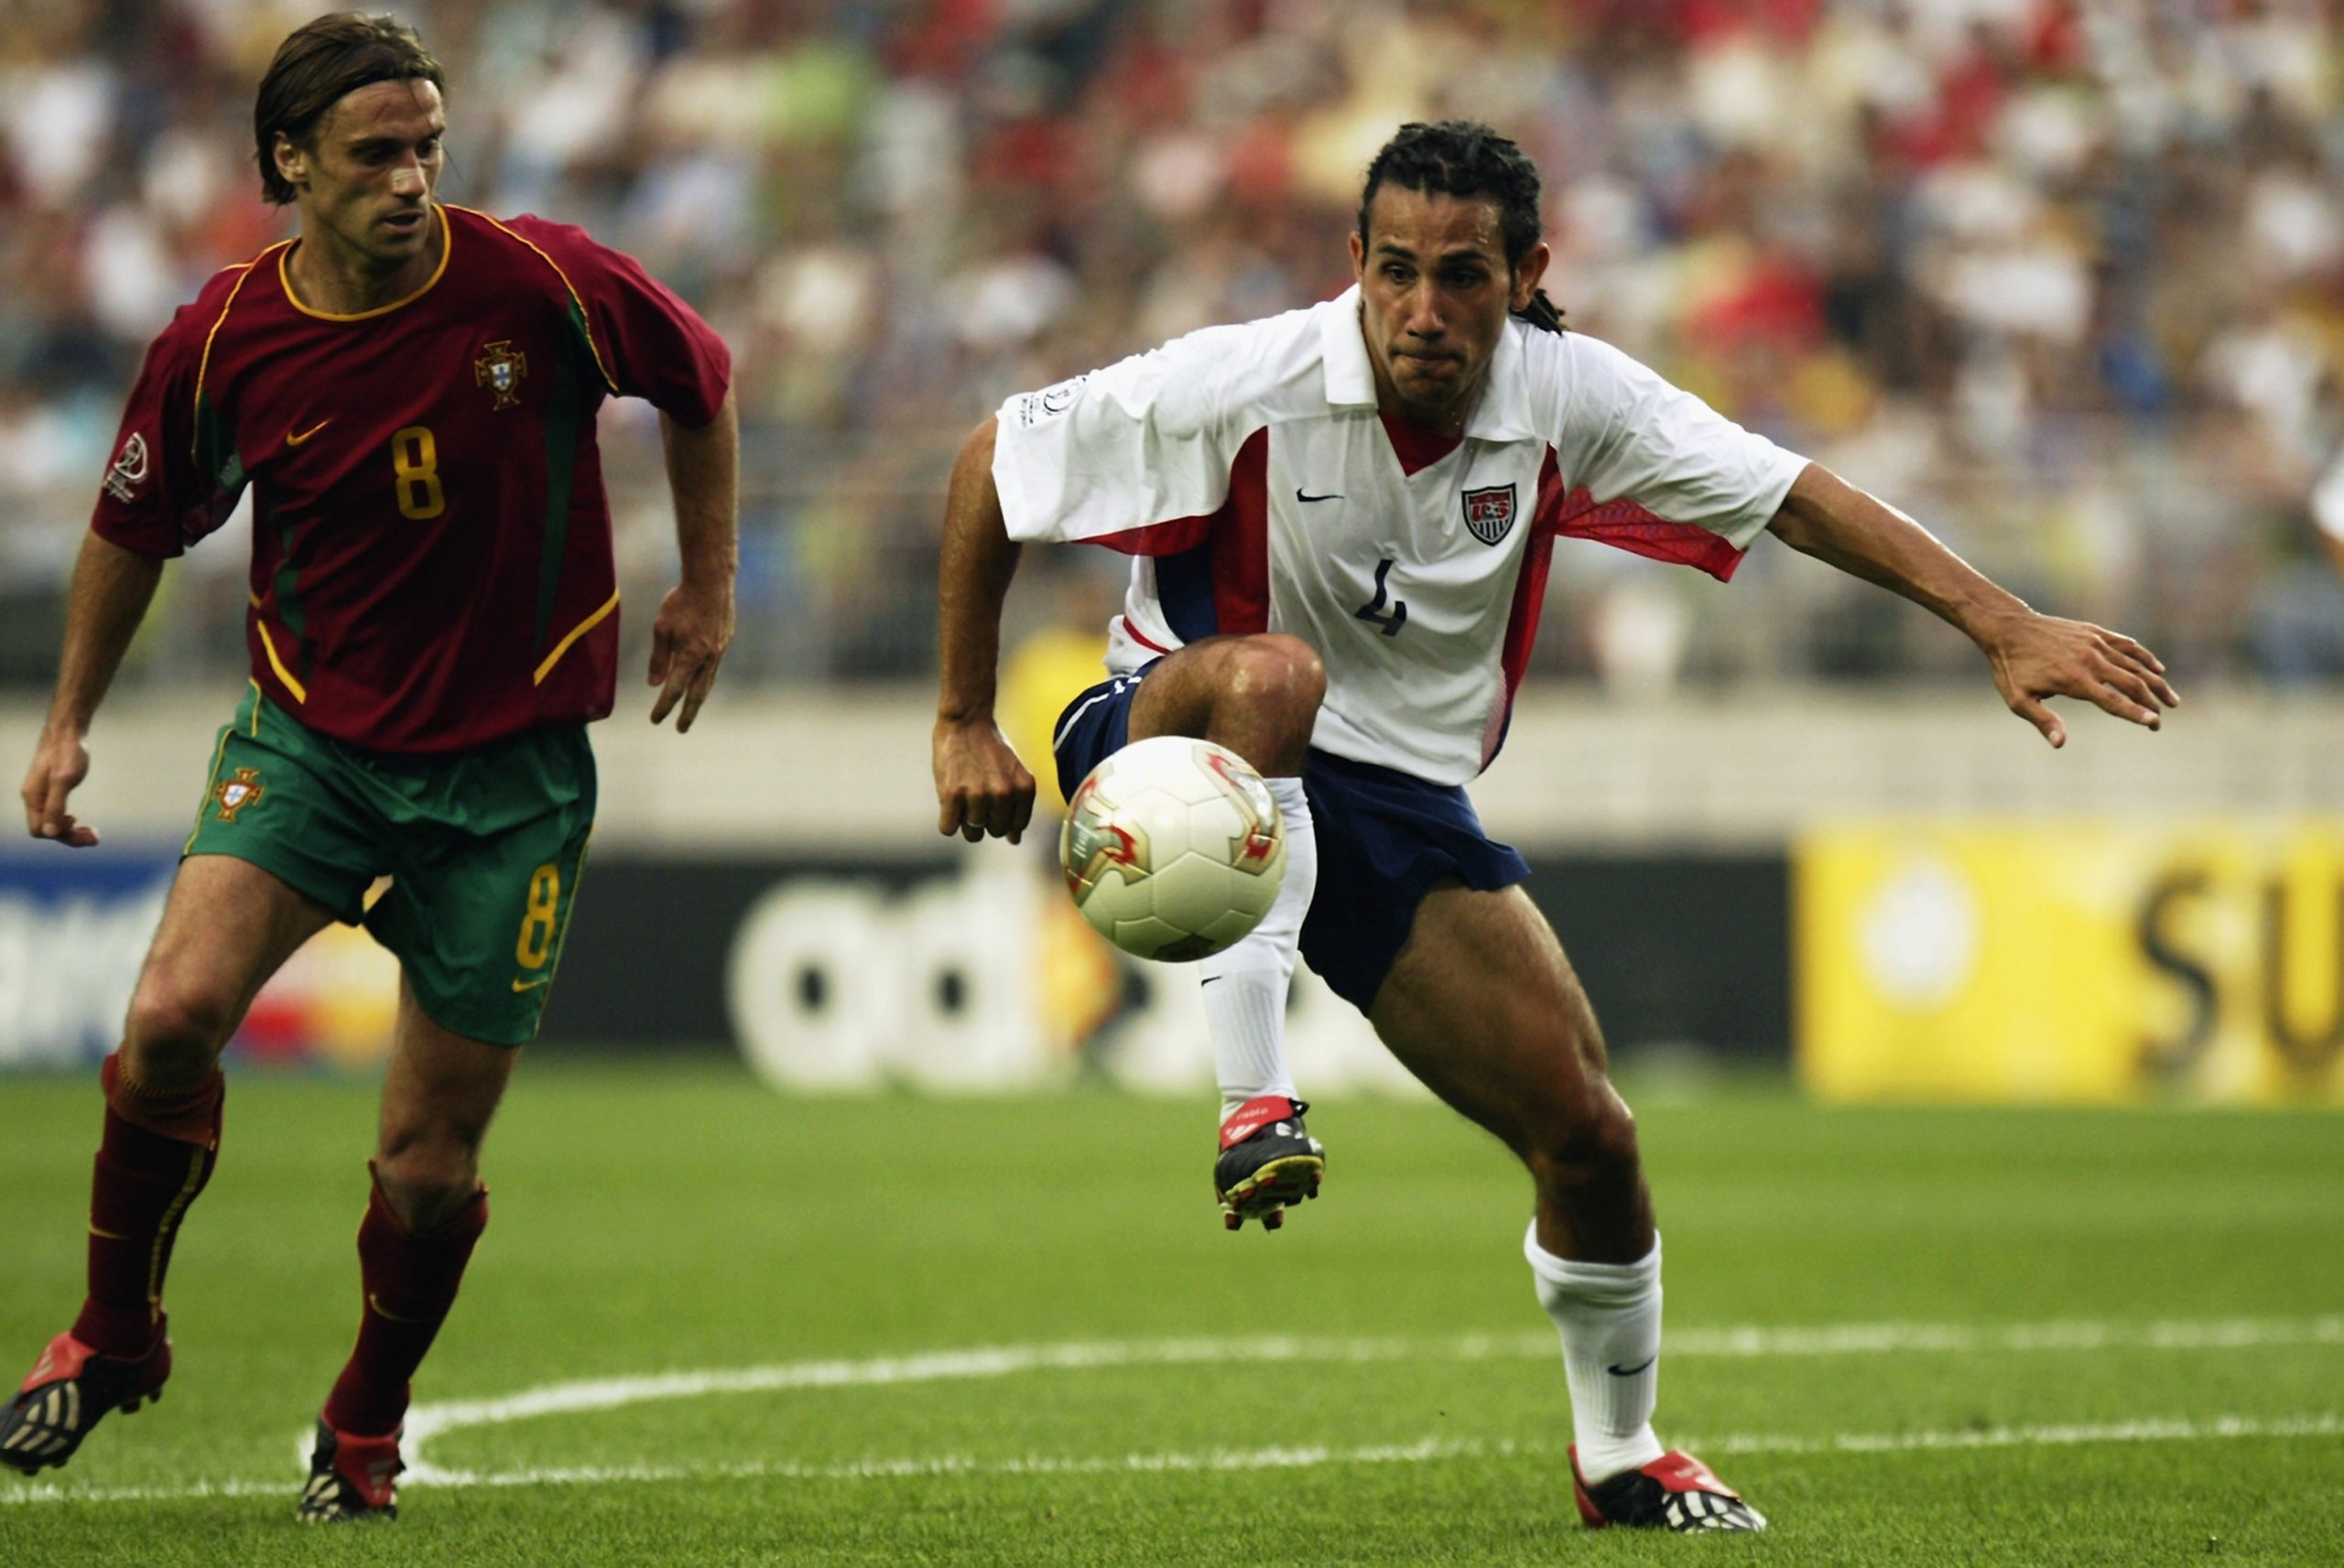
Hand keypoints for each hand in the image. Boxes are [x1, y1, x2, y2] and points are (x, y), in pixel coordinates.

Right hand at [21, 729, 99, 846]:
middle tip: (96, 838)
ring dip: (71, 831)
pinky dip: (67, 820)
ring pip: (52, 823)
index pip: (40, 831)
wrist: (67, 731)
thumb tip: (50, 833)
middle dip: (70, 836)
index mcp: (33, 798)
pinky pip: (54, 813)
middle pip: (47, 830)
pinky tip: (76, 819)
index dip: (61, 835)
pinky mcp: (51, 789)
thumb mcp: (64, 780)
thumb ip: (55, 806)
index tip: (83, 827)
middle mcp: (34, 799)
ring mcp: (41, 794)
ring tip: (93, 833)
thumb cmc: (66, 753)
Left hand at [647, 575, 733, 732]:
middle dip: (688, 713)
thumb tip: (654, 683)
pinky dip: (706, 678)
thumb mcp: (662, 628)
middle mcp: (707, 658)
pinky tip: (702, 678)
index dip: (664, 706)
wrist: (712, 582)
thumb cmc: (682, 602)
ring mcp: (719, 650)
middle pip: (697, 694)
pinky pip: (714, 666)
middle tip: (681, 729)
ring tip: (692, 709)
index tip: (655, 720)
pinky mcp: (725, 640)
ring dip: (699, 698)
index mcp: (690, 657)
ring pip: (708, 682)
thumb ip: (659, 658)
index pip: (675, 689)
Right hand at [933, 716, 1035, 844]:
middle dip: (986, 820)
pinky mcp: (951, 794)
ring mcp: (977, 794)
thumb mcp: (1013, 775)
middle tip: (976, 797)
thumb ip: (1017, 807)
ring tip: (963, 798)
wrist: (966, 722)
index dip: (1002, 818)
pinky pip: (949, 829)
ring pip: (973, 833)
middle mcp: (1004, 793)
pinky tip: (950, 803)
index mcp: (1024, 788)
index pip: (1016, 827)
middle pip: (995, 831)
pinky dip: (948, 821)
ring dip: (966, 821)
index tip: (994, 800)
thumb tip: (1015, 841)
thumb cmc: (991, 750)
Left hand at [1981, 610, 2179, 747]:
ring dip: (2156, 683)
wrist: (2009, 628)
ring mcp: (2095, 644)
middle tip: (2160, 722)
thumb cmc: (2012, 668)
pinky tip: (2158, 668)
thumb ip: (2043, 720)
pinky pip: (2126, 645)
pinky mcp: (2095, 632)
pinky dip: (2144, 657)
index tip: (2154, 723)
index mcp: (2074, 680)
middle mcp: (2090, 660)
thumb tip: (2061, 743)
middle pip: (2131, 683)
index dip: (2135, 713)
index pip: (2112, 701)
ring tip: (2172, 700)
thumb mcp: (2019, 699)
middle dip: (2151, 703)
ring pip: (2135, 664)